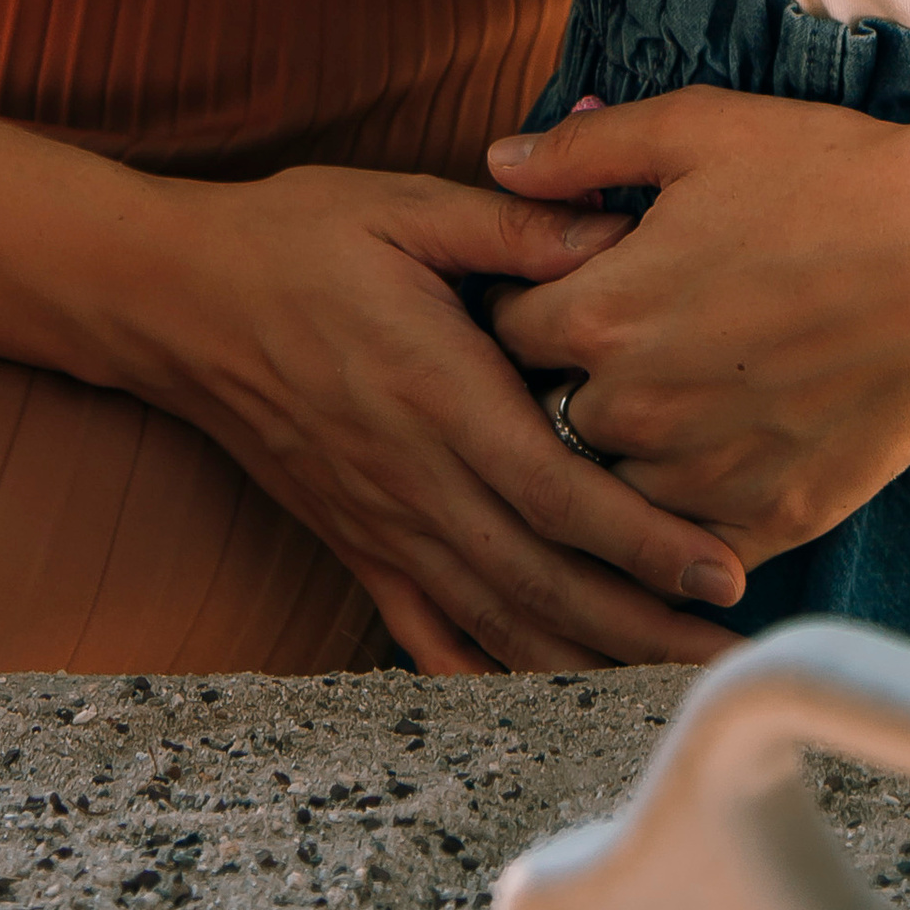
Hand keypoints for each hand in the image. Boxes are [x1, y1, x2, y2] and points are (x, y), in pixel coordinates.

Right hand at [124, 160, 748, 671]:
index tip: (723, 575)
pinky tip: (547, 705)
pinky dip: (491, 676)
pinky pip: (429, 632)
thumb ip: (514, 226)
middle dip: (645, 630)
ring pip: (499, 620)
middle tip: (733, 665)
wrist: (177, 300)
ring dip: (589, 665)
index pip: (557, 492)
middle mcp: (415, 478)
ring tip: (672, 695)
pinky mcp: (357, 545)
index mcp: (438, 392)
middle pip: (544, 580)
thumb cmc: (296, 238)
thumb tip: (618, 232)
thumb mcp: (404, 204)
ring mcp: (383, 524)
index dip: (643, 542)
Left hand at [484, 86, 909, 566]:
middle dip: (561, 381)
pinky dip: (686, 510)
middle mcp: (635, 410)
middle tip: (610, 345)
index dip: (523, 299)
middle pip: (545, 416)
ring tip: (666, 401)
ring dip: (618, 454)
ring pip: (609, 491)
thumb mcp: (695, 130)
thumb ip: (583, 151)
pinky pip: (688, 543)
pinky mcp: (771, 519)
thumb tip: (499, 160)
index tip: (557, 284)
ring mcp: (702, 477)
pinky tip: (716, 456)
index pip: (506, 329)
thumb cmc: (827, 176)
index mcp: (600, 312)